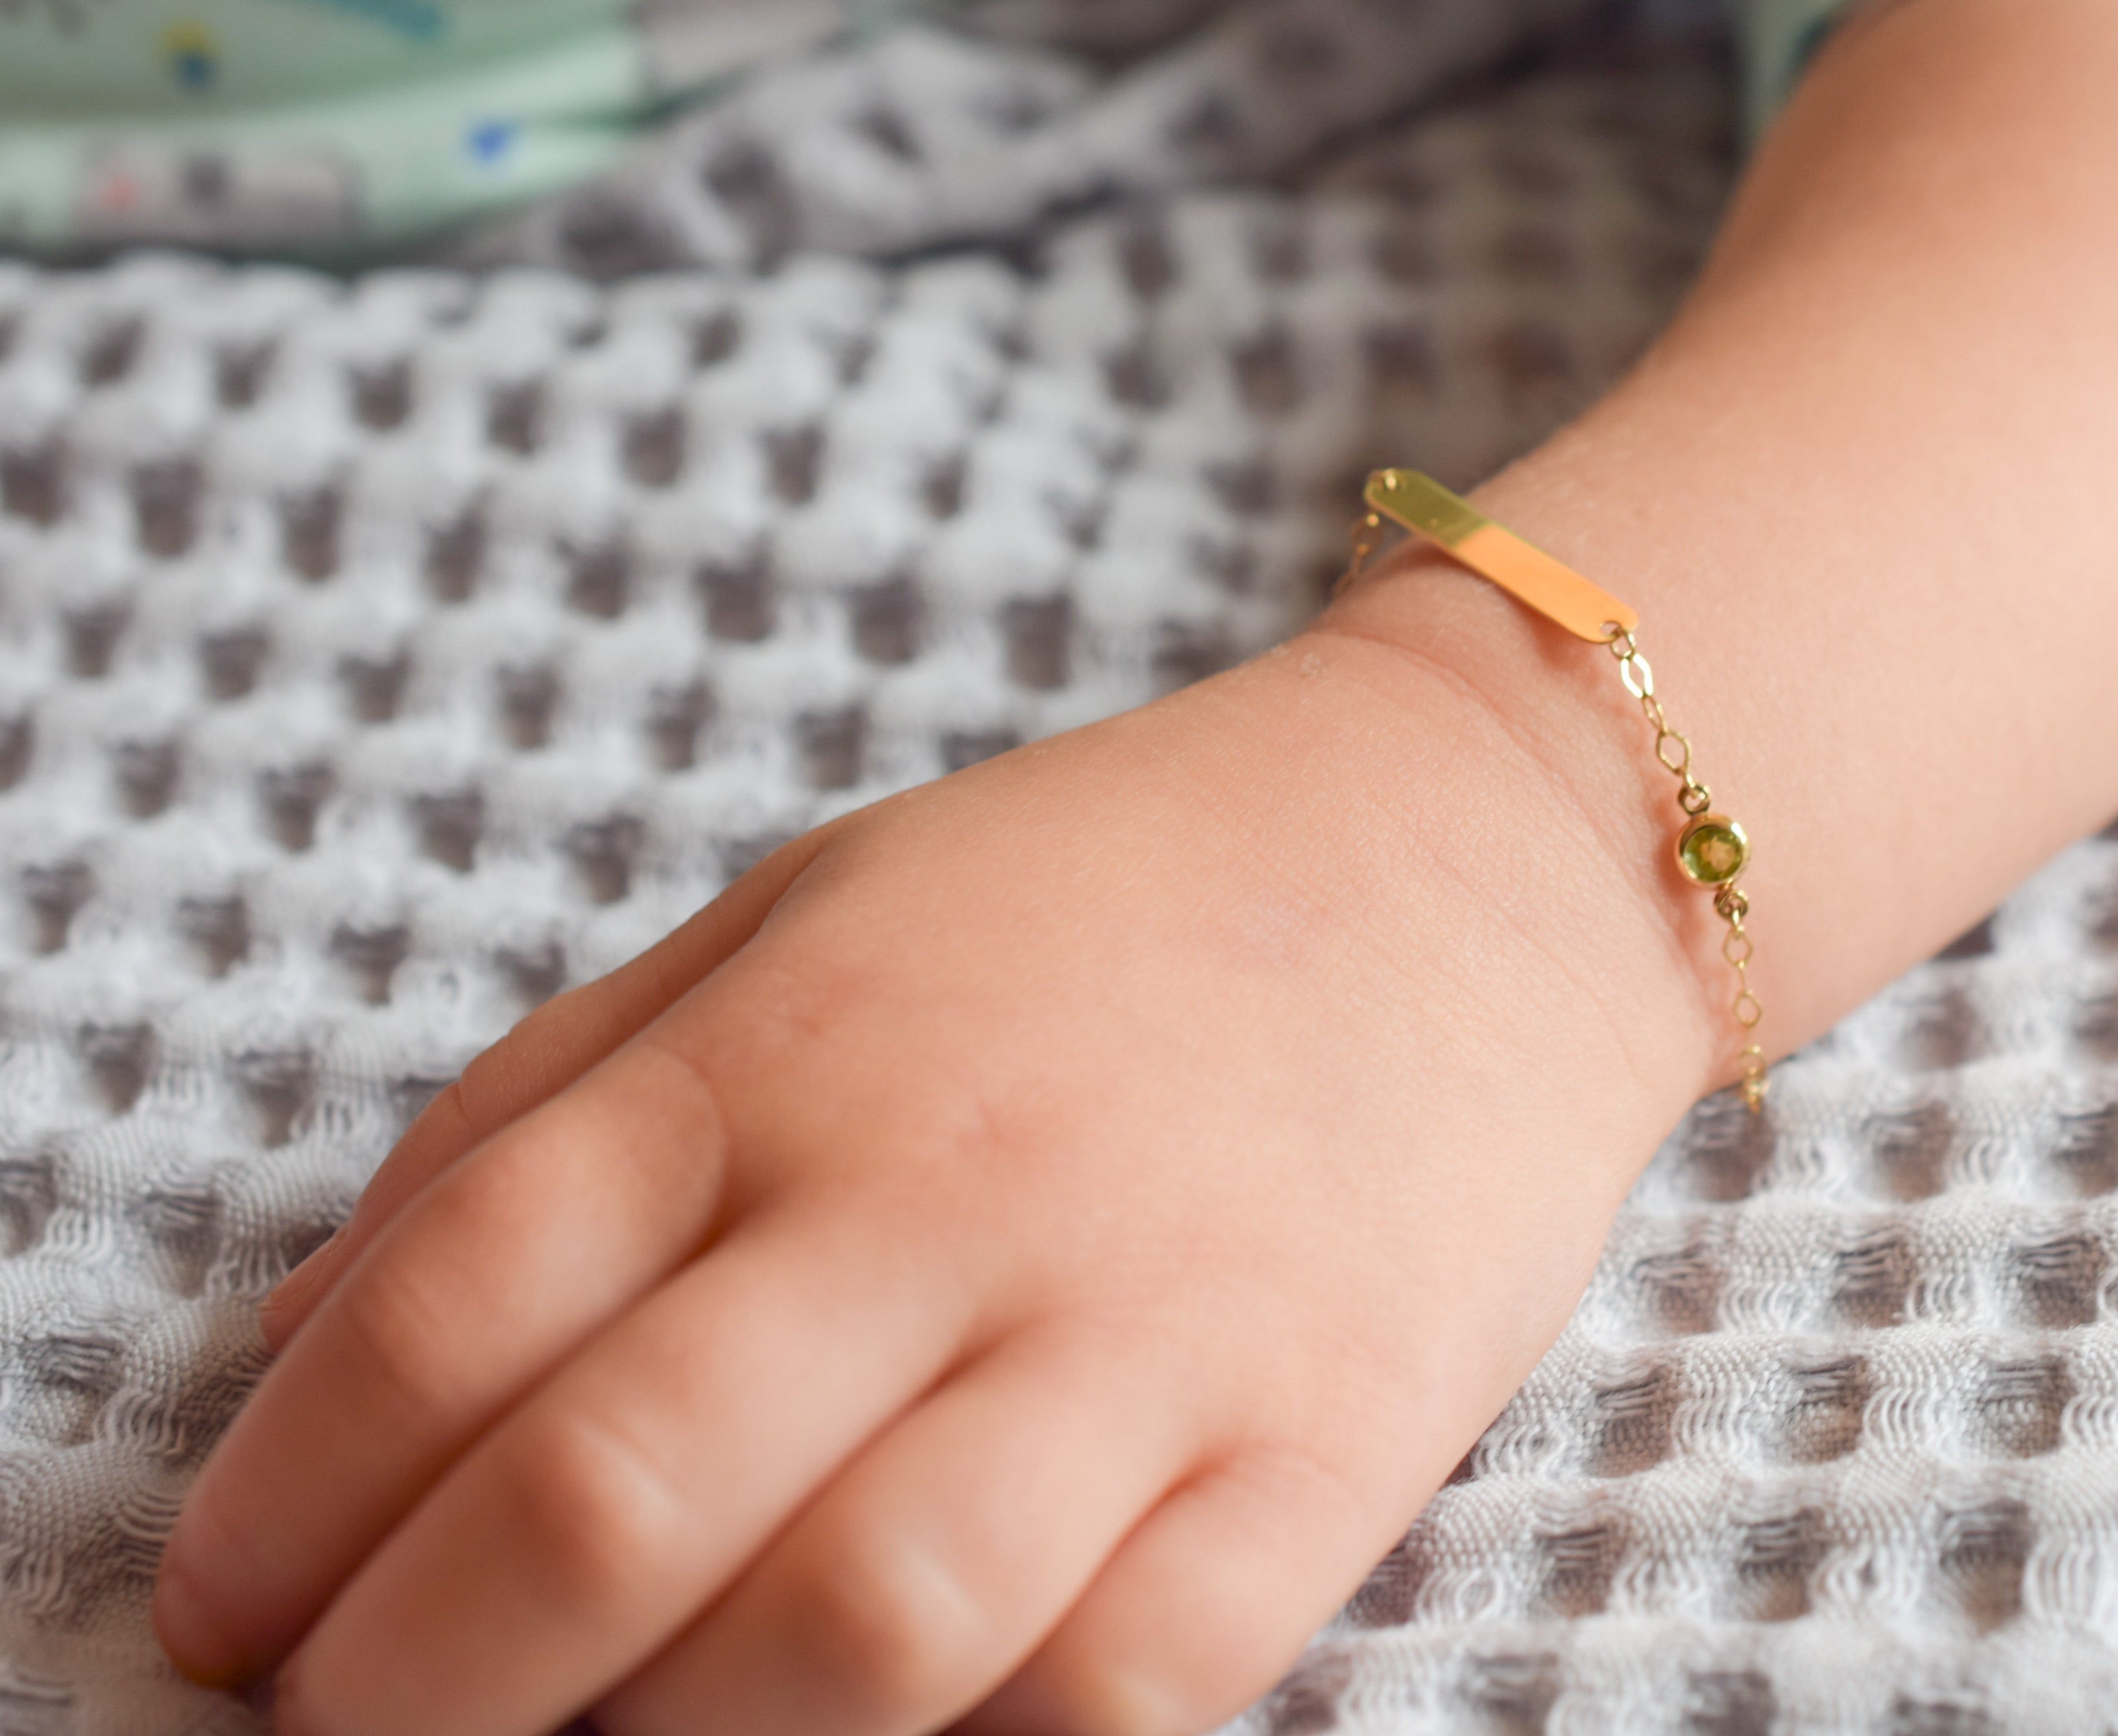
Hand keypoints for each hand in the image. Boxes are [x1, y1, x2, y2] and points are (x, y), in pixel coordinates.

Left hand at [151, 590, 1726, 1735]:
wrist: (1470, 854)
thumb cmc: (1102, 895)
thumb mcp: (795, 915)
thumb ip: (549, 1105)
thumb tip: (299, 1340)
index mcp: (792, 1046)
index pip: (460, 1298)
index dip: (292, 1492)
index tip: (230, 1608)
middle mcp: (952, 1185)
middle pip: (612, 1495)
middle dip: (418, 1685)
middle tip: (354, 1734)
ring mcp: (1156, 1325)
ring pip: (857, 1631)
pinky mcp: (1327, 1444)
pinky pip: (1127, 1686)